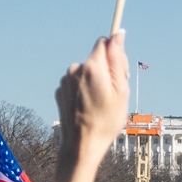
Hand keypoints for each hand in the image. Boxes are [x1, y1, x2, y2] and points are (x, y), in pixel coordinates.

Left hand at [52, 31, 129, 181]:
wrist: (81, 146)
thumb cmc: (105, 121)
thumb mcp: (120, 90)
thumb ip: (118, 59)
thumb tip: (118, 34)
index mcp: (92, 66)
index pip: (104, 42)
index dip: (116, 54)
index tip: (121, 70)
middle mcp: (75, 69)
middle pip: (96, 58)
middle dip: (107, 70)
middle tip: (114, 94)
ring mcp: (65, 80)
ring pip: (86, 72)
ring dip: (95, 82)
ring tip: (100, 104)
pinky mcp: (60, 91)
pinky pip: (76, 83)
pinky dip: (83, 91)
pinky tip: (88, 108)